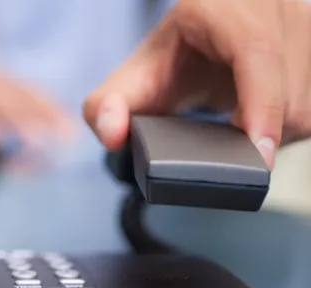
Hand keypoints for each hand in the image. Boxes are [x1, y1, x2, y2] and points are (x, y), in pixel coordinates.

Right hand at [0, 53, 73, 145]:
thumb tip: (28, 153)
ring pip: (0, 102)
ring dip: (21, 121)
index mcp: (1, 84)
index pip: (36, 97)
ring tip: (39, 140)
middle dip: (46, 119)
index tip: (75, 135)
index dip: (56, 114)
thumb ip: (2, 124)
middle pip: (24, 99)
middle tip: (65, 141)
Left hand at [83, 0, 310, 168]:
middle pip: (292, 83)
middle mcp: (271, 4)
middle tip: (238, 161)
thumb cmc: (169, 60)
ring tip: (246, 137)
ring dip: (283, 130)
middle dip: (269, 132)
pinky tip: (266, 124)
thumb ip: (106, 107)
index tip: (259, 153)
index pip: (256, 51)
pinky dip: (295, 121)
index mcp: (223, 5)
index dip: (262, 104)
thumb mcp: (133, 80)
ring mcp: (303, 19)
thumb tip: (113, 135)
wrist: (203, 39)